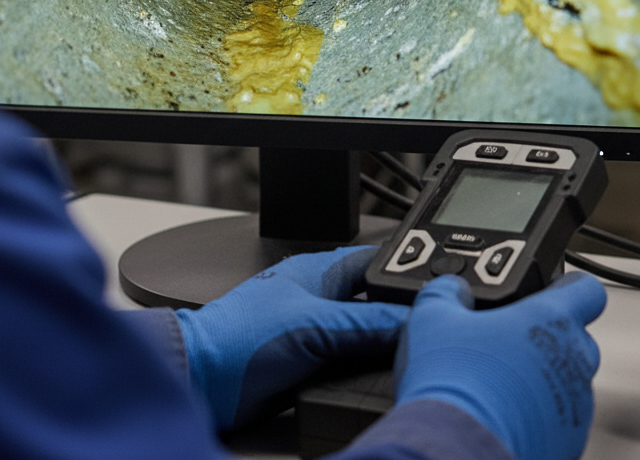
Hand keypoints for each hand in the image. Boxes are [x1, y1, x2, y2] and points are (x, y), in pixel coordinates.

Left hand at [175, 246, 407, 429]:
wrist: (204, 379)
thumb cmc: (238, 335)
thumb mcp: (313, 325)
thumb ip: (364, 324)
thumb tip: (410, 322)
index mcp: (317, 271)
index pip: (373, 261)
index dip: (405, 267)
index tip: (435, 282)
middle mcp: (317, 298)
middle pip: (372, 300)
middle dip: (399, 311)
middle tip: (429, 325)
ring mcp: (312, 331)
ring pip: (363, 335)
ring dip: (381, 344)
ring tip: (409, 353)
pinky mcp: (307, 365)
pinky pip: (348, 364)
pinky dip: (364, 370)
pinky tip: (378, 378)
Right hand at [395, 272, 606, 459]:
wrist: (456, 446)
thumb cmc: (455, 381)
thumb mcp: (433, 316)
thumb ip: (447, 291)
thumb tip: (451, 288)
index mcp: (549, 318)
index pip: (586, 290)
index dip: (570, 288)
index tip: (553, 290)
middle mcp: (573, 359)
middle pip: (577, 338)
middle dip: (548, 337)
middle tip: (509, 340)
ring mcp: (576, 405)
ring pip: (570, 381)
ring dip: (543, 378)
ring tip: (501, 382)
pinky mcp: (568, 442)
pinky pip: (561, 419)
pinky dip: (539, 415)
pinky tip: (505, 413)